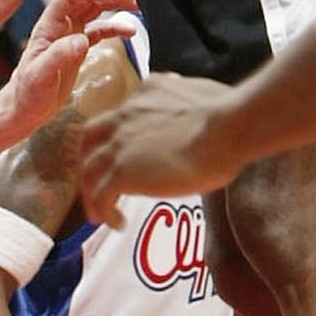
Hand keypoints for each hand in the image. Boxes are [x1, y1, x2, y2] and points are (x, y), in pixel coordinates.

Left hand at [0, 0, 137, 129]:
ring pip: (92, 10)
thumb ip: (59, 55)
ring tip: (134, 6)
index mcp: (48, 28)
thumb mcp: (40, 75)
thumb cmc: (26, 94)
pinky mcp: (77, 50)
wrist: (24, 110)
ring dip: (113, 5)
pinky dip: (113, 27)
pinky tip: (127, 31)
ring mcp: (68, 37)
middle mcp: (59, 28)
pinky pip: (98, 31)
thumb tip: (81, 40)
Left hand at [77, 75, 244, 226]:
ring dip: (91, 192)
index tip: (123, 152)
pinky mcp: (121, 172)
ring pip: (90, 170)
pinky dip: (103, 211)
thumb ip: (187, 101)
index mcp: (146, 92)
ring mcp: (119, 144)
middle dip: (90, 160)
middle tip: (96, 180)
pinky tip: (117, 223)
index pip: (120, 113)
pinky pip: (101, 197)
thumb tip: (198, 110)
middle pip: (90, 138)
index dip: (116, 135)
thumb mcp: (200, 93)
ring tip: (99, 212)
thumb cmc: (226, 115)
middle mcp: (125, 114)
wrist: (224, 130)